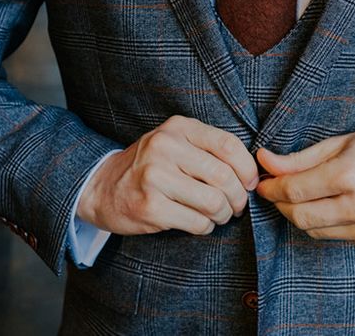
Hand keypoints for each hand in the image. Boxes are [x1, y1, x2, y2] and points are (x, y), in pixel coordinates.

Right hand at [76, 115, 258, 235]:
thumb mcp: (175, 143)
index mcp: (178, 127)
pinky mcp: (150, 206)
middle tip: (235, 206)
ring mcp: (155, 176)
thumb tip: (252, 173)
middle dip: (237, 197)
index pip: (228, 144)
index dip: (247, 168)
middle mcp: (166, 147)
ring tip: (218, 214)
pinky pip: (197, 222)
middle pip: (224, 176)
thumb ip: (208, 149)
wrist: (102, 186)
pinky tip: (198, 222)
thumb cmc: (150, 165)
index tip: (250, 183)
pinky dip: (205, 227)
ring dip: (223, 215)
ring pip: (213, 202)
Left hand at [254, 125, 354, 248]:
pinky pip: (332, 236)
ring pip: (313, 230)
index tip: (262, 181)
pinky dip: (320, 222)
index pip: (294, 191)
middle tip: (274, 189)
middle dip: (280, 204)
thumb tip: (264, 161)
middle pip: (299, 216)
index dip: (271, 188)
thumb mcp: (339, 143)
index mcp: (349, 175)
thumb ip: (299, 158)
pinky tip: (325, 204)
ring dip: (298, 214)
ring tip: (298, 194)